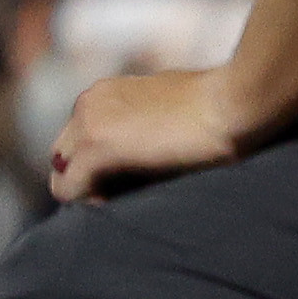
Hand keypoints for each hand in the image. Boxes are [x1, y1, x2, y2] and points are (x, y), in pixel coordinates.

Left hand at [50, 66, 245, 203]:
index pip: (77, 138)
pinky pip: (68, 189)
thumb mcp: (171, 109)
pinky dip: (89, 202)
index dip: (99, 165)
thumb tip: (142, 149)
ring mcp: (87, 123)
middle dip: (88, 178)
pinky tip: (122, 204)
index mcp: (105, 94)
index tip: (130, 179)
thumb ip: (144, 125)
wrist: (235, 102)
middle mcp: (88, 103)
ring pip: (62, 173)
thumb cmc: (221, 107)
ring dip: (89, 190)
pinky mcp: (95, 148)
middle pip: (63, 156)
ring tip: (128, 198)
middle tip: (126, 193)